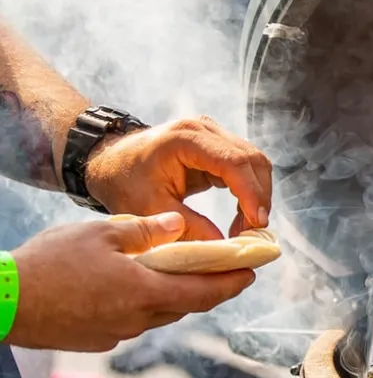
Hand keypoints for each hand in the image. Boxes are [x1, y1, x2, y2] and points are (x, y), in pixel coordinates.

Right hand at [7, 213, 253, 351]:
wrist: (3, 303)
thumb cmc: (49, 263)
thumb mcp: (101, 234)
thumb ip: (145, 231)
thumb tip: (177, 226)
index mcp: (145, 292)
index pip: (205, 292)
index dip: (232, 283)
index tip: (252, 273)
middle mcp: (138, 319)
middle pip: (186, 304)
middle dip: (209, 288)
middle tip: (224, 270)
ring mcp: (118, 334)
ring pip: (160, 313)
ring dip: (175, 295)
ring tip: (181, 273)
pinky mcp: (99, 340)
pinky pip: (134, 321)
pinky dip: (145, 303)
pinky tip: (136, 286)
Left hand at [85, 116, 272, 240]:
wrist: (108, 161)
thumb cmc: (124, 181)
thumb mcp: (152, 209)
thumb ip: (189, 228)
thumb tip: (224, 247)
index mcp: (186, 139)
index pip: (234, 163)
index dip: (251, 194)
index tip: (256, 224)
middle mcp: (205, 130)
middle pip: (253, 160)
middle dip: (259, 198)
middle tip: (252, 232)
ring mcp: (213, 135)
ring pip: (255, 163)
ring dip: (257, 196)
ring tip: (245, 228)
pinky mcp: (217, 146)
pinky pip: (246, 168)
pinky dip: (249, 193)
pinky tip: (241, 216)